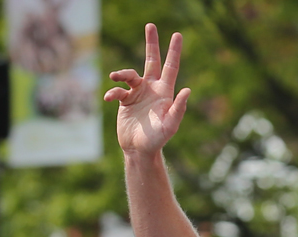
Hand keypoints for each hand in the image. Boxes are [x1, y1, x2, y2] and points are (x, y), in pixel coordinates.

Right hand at [104, 24, 191, 157]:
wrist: (139, 150)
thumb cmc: (158, 139)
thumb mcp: (170, 125)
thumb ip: (178, 108)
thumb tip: (187, 90)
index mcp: (165, 92)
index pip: (171, 67)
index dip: (174, 51)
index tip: (177, 35)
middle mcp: (152, 89)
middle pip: (152, 61)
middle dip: (151, 43)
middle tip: (150, 25)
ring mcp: (138, 93)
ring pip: (129, 74)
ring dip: (122, 73)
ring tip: (115, 77)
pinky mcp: (125, 101)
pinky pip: (117, 90)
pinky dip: (113, 92)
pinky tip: (110, 98)